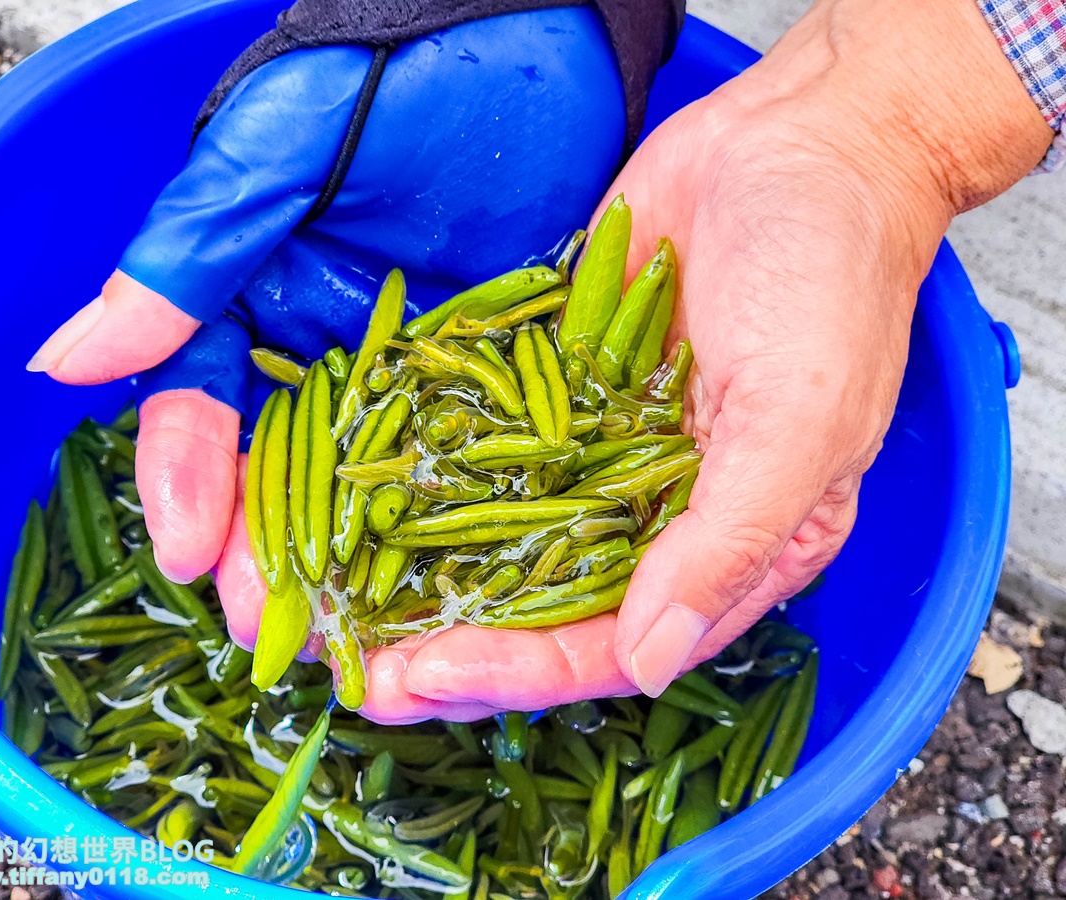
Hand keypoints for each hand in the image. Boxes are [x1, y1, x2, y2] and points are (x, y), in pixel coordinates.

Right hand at [26, 8, 629, 718]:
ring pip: (367, 491)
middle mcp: (323, 353)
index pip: (202, 410)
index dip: (189, 483)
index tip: (190, 555)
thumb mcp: (279, 155)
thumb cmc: (400, 75)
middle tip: (278, 632)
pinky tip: (453, 590)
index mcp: (251, 303)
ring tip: (356, 641)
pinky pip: (461, 466)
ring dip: (356, 569)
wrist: (541, 46)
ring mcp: (408, 376)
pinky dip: (452, 531)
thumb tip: (66, 362)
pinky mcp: (491, 381)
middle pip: (283, 475)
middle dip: (274, 556)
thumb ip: (187, 258)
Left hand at [395, 0, 1051, 711]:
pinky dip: (423, 472)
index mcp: (729, 548)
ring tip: (329, 600)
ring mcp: (597, 452)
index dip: (515, 668)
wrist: (797, 144)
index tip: (421, 676)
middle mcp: (656, 515)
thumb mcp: (798, 421)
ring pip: (498, 538)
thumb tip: (649, 664)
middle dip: (446, 641)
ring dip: (420, 574)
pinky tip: (356, 495)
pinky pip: (481, 444)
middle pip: (538, 606)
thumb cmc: (828, 280)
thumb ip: (727, 542)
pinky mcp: (555, 390)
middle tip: (349, 668)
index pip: (612, 642)